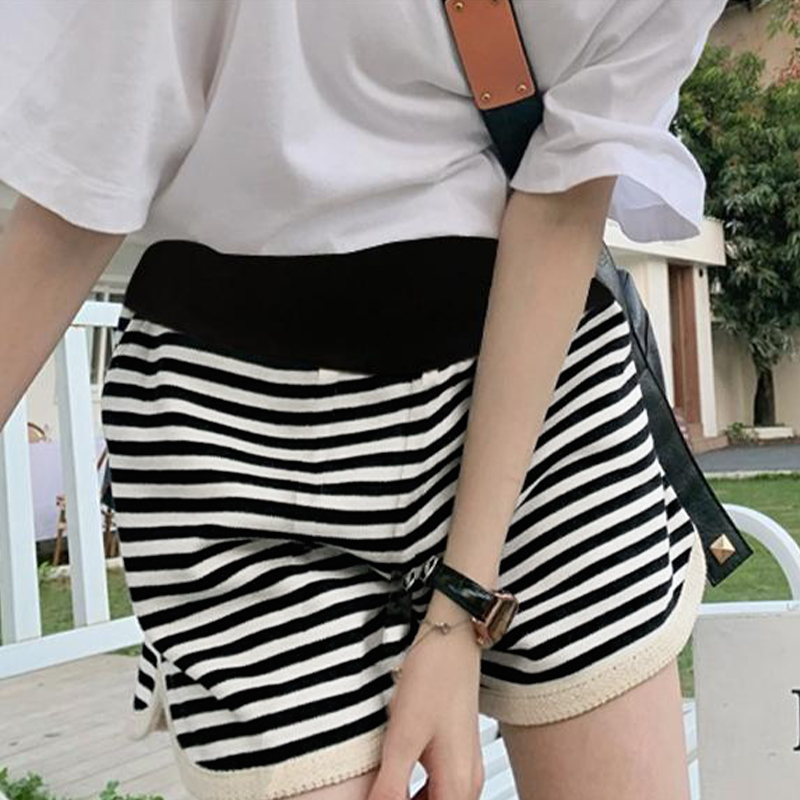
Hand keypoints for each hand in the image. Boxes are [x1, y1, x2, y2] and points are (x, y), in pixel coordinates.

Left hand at [367, 616, 485, 799]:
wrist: (451, 640)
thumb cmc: (432, 679)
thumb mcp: (402, 738)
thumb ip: (390, 787)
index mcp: (456, 786)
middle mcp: (468, 783)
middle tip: (378, 794)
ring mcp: (466, 767)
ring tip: (384, 791)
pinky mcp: (459, 752)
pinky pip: (441, 790)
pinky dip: (419, 795)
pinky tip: (396, 782)